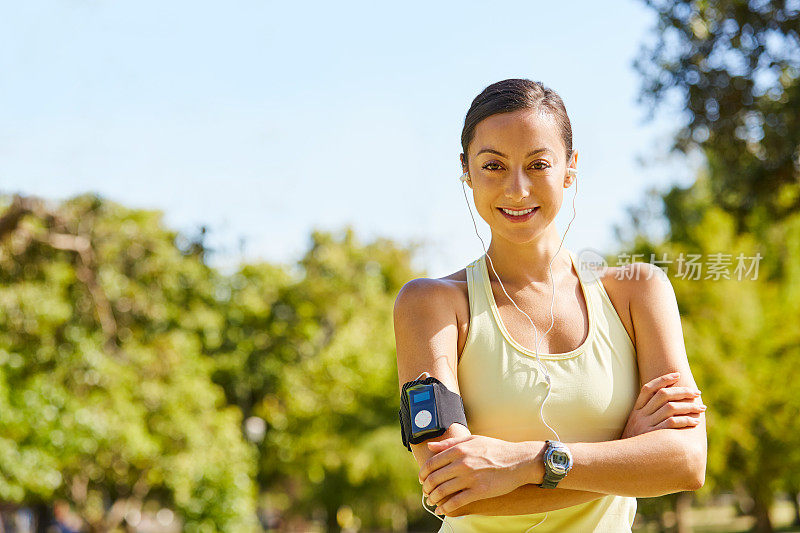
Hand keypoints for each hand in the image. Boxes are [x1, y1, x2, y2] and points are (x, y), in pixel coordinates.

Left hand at [419, 434, 533, 515]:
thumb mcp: (472, 439)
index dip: (423, 473)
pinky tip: (442, 510)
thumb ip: (450, 443)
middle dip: (426, 487)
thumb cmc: (495, 449)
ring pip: (442, 491)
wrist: (519, 461)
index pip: (432, 463)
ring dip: (433, 498)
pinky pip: (456, 502)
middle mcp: (462, 463)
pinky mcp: (479, 491)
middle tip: (426, 492)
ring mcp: (470, 478)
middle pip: (434, 478)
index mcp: (458, 449)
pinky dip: (446, 508)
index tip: (422, 479)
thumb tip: (430, 446)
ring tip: (432, 501)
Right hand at [621, 372, 705, 438]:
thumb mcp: (635, 426)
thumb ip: (647, 415)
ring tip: (701, 408)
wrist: (623, 461)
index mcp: (636, 410)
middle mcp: (640, 415)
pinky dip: (686, 420)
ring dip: (688, 406)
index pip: (648, 388)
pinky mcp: (653, 436)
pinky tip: (695, 422)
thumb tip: (666, 405)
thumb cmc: (634, 444)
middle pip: (663, 395)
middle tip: (697, 392)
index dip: (663, 379)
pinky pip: (672, 424)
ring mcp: (646, 425)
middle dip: (682, 391)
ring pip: (670, 408)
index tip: (678, 375)